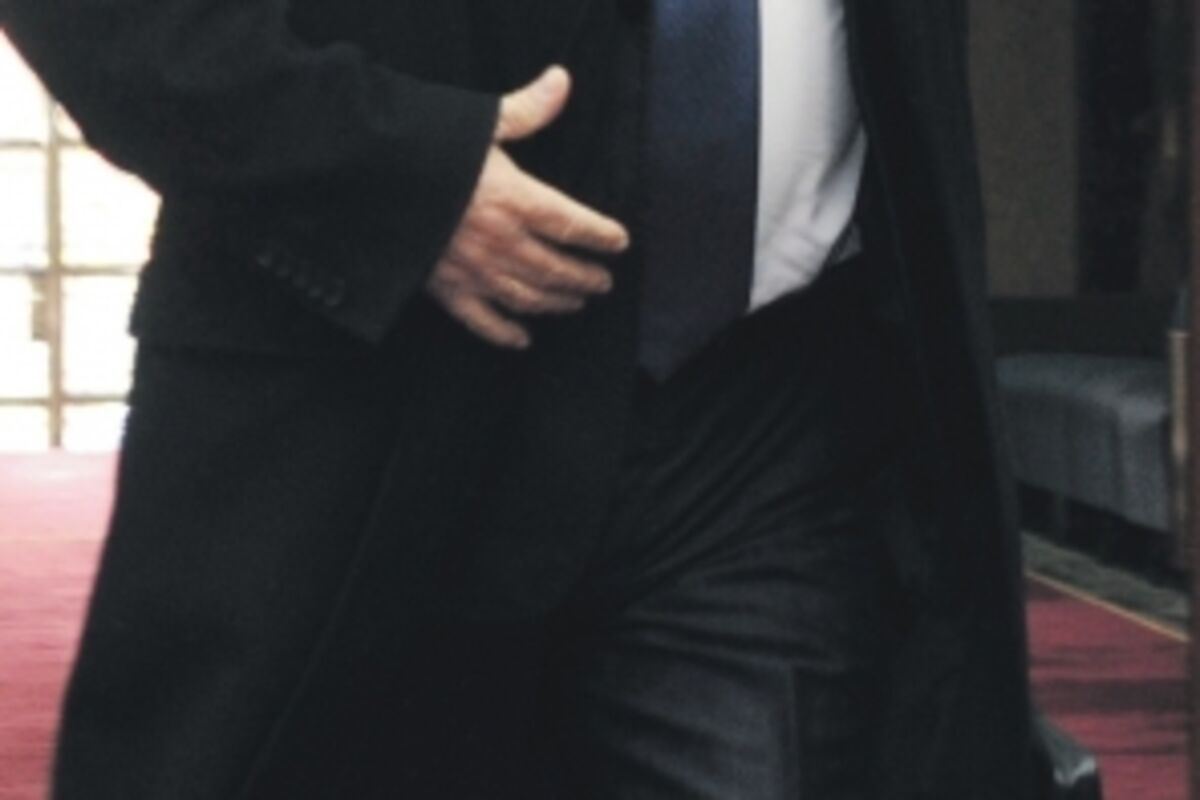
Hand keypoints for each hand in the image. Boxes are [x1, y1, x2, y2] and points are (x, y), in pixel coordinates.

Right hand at [426, 66, 630, 348]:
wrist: (366, 180)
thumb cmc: (426, 148)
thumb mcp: (480, 122)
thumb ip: (526, 109)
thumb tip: (562, 80)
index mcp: (517, 201)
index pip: (574, 225)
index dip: (601, 235)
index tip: (619, 242)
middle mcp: (503, 243)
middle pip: (557, 268)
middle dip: (584, 277)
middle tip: (603, 283)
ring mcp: (476, 272)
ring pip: (529, 297)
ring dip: (556, 303)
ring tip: (574, 304)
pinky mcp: (446, 290)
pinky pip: (483, 321)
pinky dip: (505, 333)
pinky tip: (522, 340)